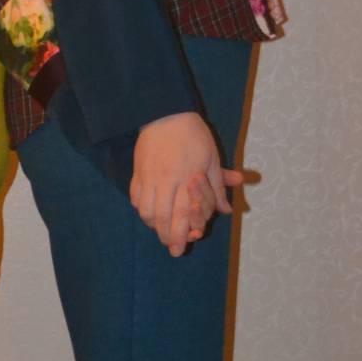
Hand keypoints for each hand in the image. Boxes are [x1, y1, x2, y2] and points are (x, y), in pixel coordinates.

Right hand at [130, 112, 243, 255]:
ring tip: (159, 230)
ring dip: (153, 224)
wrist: (165, 113)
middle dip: (165, 236)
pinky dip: (141, 209)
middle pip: (162, 217)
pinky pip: (135, 197)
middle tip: (170, 248)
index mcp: (186, 178)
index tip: (179, 248)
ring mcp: (148, 176)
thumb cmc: (193, 135)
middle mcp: (166, 181)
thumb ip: (217, 186)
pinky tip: (148, 213)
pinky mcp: (137, 171)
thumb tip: (226, 210)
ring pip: (146, 210)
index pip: (182, 213)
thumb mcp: (212, 158)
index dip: (180, 233)